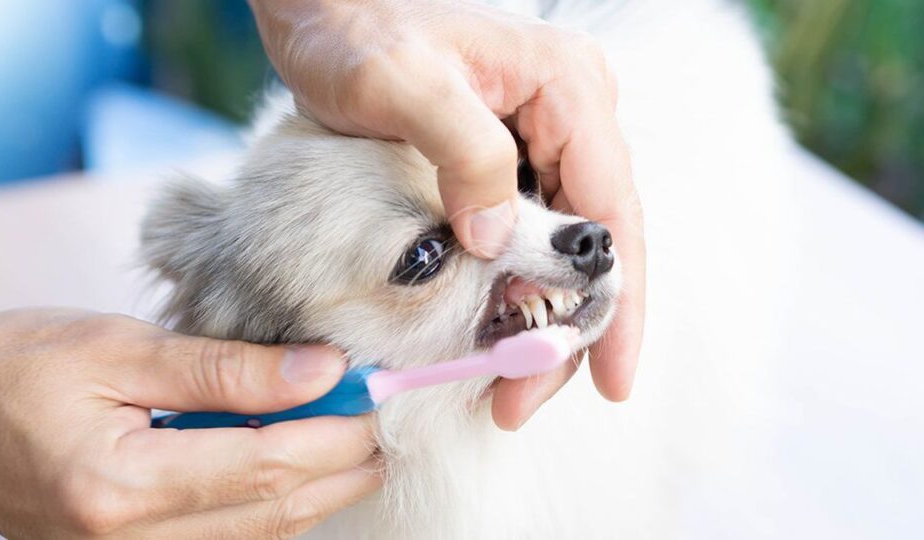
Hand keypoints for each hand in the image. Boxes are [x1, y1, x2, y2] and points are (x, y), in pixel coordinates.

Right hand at [0, 309, 380, 538]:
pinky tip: (304, 470)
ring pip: (261, 533)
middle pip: (275, 508)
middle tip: (386, 420)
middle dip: (344, 463)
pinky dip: (277, 505)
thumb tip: (319, 368)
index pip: (267, 461)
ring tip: (362, 443)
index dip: (337, 428)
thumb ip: (223, 367)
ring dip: (320, 488)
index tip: (377, 390)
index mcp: (121, 483)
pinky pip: (229, 539)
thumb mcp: (118, 348)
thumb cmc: (16, 366)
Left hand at [250, 0, 644, 428]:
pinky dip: (509, 289)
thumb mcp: (404, 85)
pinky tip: (487, 332)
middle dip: (567, 327)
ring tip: (502, 383)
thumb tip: (496, 243)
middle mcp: (569, 116)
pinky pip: (524, 236)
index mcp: (567, 90)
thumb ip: (464, 155)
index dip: (616, 301)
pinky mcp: (504, 159)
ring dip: (536, 318)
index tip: (610, 378)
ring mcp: (539, 139)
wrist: (321, 9)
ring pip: (559, 249)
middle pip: (592, 243)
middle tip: (519, 399)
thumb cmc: (356, 30)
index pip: (612, 210)